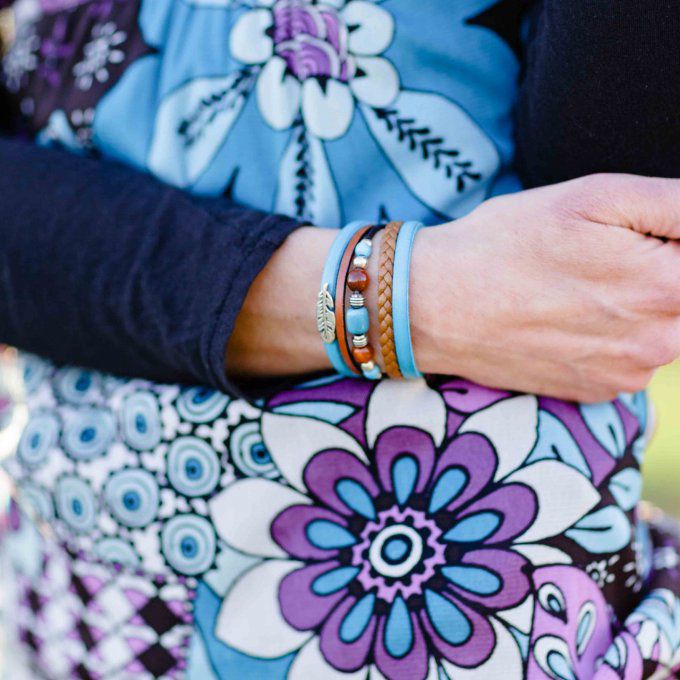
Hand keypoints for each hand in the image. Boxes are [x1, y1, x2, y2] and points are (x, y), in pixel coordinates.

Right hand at [411, 174, 679, 401]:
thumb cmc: (507, 242)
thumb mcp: (596, 196)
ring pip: (663, 330)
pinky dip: (611, 336)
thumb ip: (676, 205)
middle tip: (598, 257)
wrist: (436, 306)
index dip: (666, 241)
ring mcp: (627, 375)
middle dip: (657, 271)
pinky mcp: (597, 392)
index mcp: (667, 286)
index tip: (628, 240)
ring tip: (576, 287)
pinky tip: (565, 318)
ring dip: (637, 306)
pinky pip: (629, 358)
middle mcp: (658, 343)